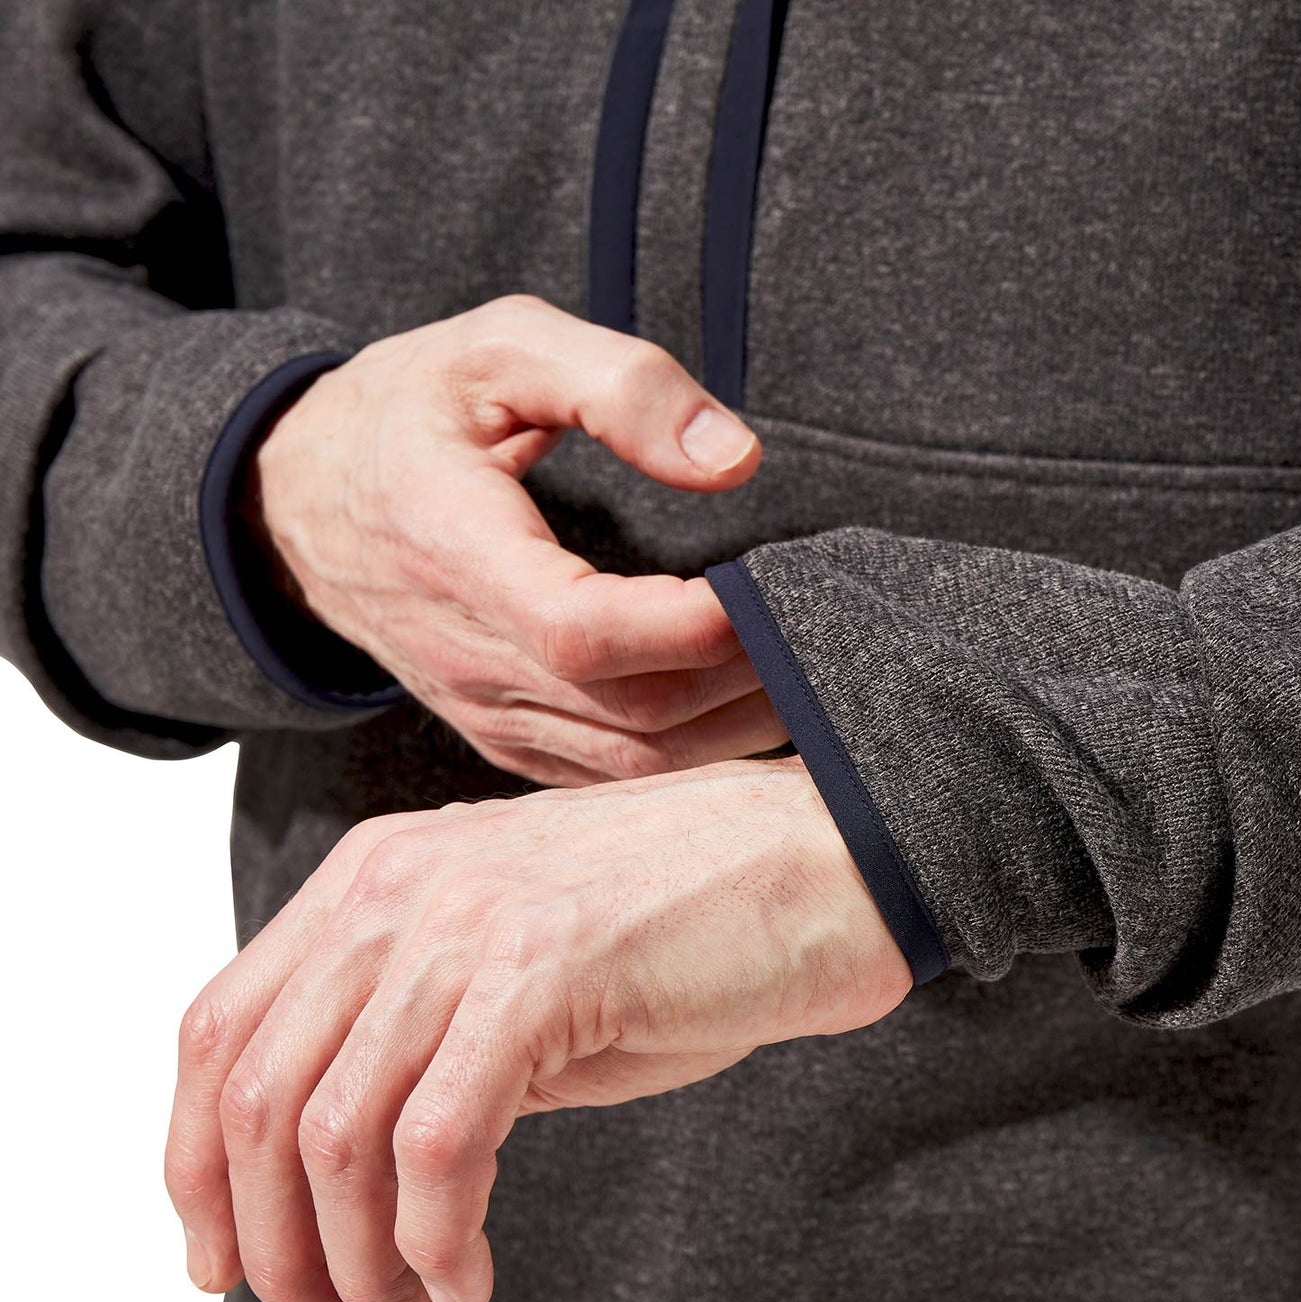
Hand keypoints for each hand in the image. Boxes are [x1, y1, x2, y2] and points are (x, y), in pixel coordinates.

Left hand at [164, 755, 910, 1301]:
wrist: (829, 858)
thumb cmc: (691, 923)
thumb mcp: (521, 969)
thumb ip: (423, 1038)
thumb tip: (344, 1176)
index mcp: (376, 877)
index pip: (220, 1032)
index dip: (199, 1169)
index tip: (230, 1267)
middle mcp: (399, 887)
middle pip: (255, 1096)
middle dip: (272, 1250)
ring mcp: (469, 919)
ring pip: (333, 1135)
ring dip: (354, 1268)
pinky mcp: (545, 968)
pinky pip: (439, 1146)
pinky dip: (435, 1244)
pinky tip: (470, 1283)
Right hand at [250, 293, 784, 785]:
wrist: (296, 504)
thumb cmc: (406, 414)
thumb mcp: (499, 348)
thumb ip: (618, 385)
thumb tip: (735, 460)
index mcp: (458, 554)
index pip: (588, 633)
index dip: (698, 626)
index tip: (778, 585)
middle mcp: (470, 659)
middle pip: (635, 713)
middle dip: (749, 678)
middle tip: (827, 627)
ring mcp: (486, 712)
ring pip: (634, 763)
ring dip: (736, 729)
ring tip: (813, 675)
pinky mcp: (505, 737)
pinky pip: (612, 776)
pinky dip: (693, 758)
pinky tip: (750, 716)